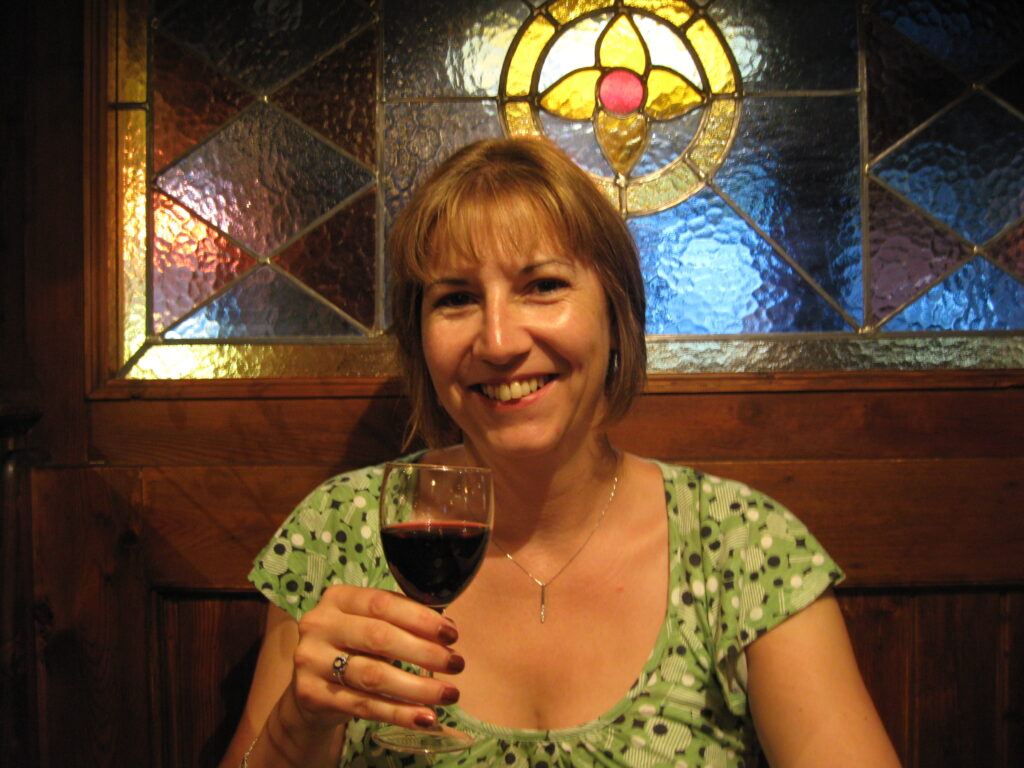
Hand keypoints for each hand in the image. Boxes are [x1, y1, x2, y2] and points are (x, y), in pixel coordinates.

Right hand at [289, 584, 464, 731]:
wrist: (311, 687)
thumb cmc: (352, 647)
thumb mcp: (368, 624)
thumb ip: (400, 620)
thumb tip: (446, 631)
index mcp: (338, 598)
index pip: (382, 603)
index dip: (420, 618)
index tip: (451, 634)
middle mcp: (319, 625)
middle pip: (379, 637)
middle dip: (424, 652)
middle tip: (456, 664)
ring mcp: (311, 660)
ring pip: (374, 675)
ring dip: (418, 687)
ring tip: (448, 693)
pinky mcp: (312, 694)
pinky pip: (365, 705)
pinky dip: (400, 713)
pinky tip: (425, 717)